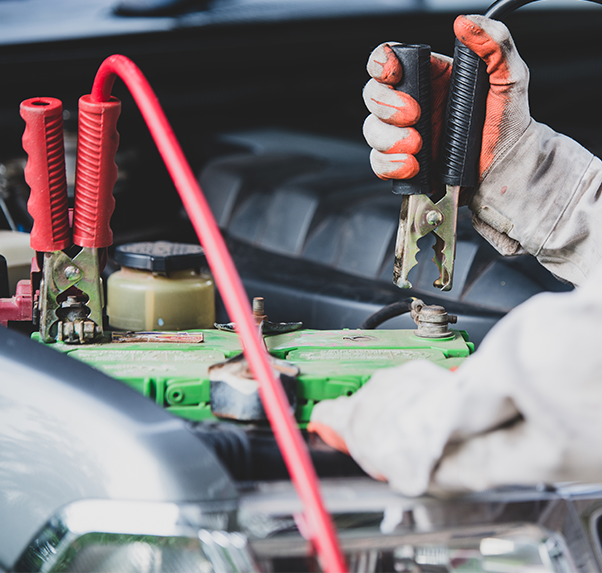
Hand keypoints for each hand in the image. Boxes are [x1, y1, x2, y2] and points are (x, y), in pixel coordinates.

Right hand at [363, 15, 529, 183]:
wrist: (507, 170)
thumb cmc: (509, 127)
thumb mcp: (511, 78)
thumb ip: (495, 45)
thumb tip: (467, 24)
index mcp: (432, 78)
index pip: (391, 60)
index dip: (382, 62)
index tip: (392, 73)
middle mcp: (413, 104)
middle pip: (373, 94)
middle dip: (385, 104)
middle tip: (414, 115)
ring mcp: (405, 134)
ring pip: (372, 129)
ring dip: (389, 138)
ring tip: (417, 145)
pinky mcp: (403, 163)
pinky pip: (379, 162)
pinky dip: (390, 164)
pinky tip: (412, 165)